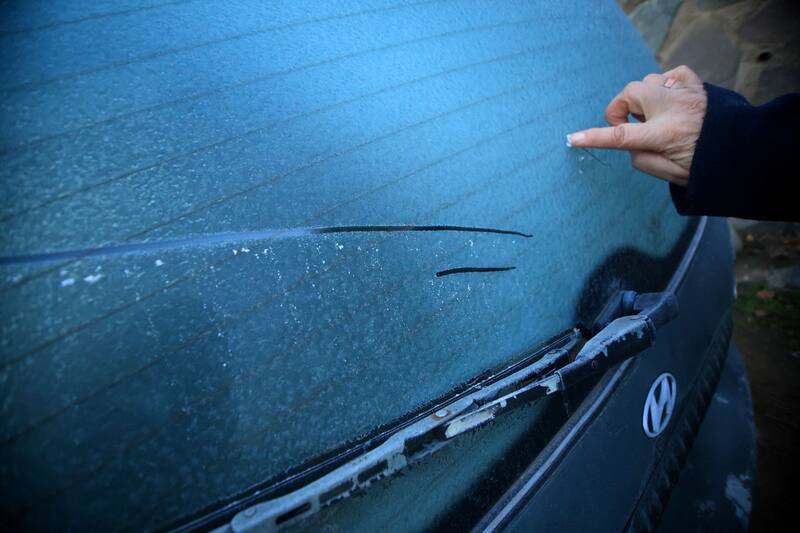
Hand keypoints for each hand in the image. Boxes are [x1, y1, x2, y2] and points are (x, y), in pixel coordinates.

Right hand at [567, 65, 707, 186]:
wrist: (746, 151)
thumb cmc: (708, 167)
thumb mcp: (672, 175)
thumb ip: (643, 160)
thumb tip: (631, 145)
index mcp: (664, 134)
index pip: (619, 136)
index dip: (593, 137)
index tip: (573, 138)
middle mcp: (672, 108)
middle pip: (629, 93)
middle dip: (621, 109)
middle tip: (631, 127)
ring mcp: (684, 93)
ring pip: (647, 82)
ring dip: (644, 99)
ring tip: (654, 117)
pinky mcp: (695, 85)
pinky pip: (670, 74)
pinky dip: (664, 85)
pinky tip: (670, 100)